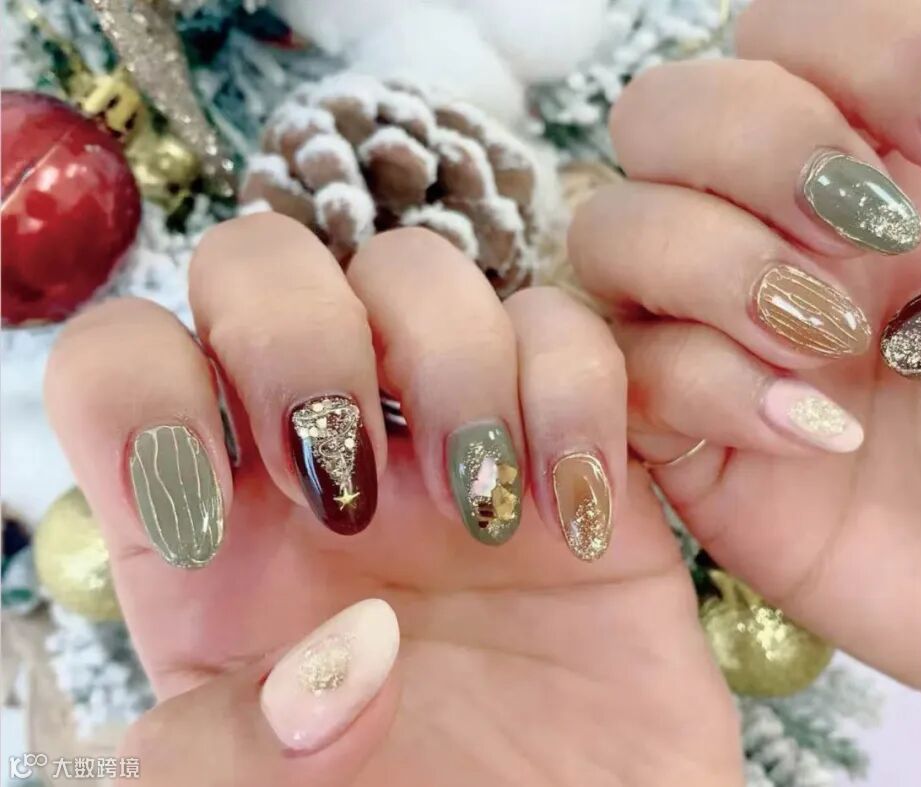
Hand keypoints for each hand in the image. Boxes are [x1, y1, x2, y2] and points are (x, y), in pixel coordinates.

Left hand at [45, 219, 740, 784]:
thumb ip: (226, 755)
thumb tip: (339, 662)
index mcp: (209, 526)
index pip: (123, 362)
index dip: (142, 395)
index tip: (210, 514)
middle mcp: (325, 452)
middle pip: (265, 261)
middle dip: (298, 342)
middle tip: (352, 493)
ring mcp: (453, 434)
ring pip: (422, 273)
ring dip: (453, 368)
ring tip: (486, 512)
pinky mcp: (575, 444)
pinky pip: (570, 336)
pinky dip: (577, 397)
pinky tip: (578, 517)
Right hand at [569, 0, 920, 732]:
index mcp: (881, 167)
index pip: (791, 32)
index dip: (859, 57)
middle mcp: (776, 236)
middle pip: (666, 112)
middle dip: (760, 150)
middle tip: (877, 242)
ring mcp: (718, 337)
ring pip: (612, 233)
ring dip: (718, 266)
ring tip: (836, 342)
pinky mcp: (687, 443)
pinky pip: (625, 377)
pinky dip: (708, 386)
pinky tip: (819, 433)